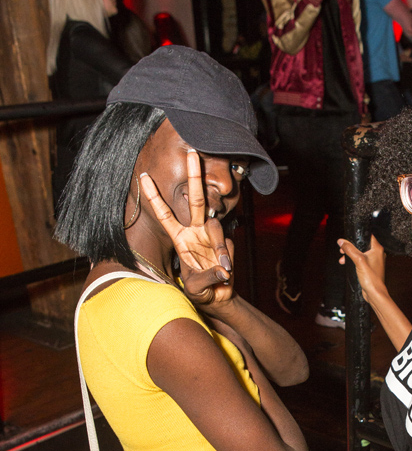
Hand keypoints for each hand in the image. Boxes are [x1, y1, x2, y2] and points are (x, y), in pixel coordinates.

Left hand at [139, 150, 234, 310]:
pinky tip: (226, 273)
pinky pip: (228, 247)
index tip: (144, 176)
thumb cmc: (200, 290)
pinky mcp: (226, 243)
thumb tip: (223, 270)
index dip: (154, 197)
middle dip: (194, 176)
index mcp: (180, 239)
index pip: (165, 214)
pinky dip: (227, 260)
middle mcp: (195, 232)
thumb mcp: (196, 288)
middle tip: (193, 153)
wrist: (217, 297)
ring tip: (224, 270)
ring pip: (217, 226)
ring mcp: (211, 236)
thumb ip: (207, 278)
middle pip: (195, 200)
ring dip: (220, 250)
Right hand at [338, 234, 386, 302]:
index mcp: (377, 249)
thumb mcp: (358, 260)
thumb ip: (349, 249)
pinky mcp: (370, 268)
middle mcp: (377, 254)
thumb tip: (341, 241)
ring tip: (342, 259)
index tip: (348, 238)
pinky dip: (354, 261)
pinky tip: (346, 264)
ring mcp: (374, 261)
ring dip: (350, 255)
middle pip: (362, 245)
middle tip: (342, 249)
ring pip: (360, 253)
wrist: (374, 293)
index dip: (357, 236)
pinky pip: (361, 261)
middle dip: (351, 247)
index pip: (368, 236)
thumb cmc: (371, 278)